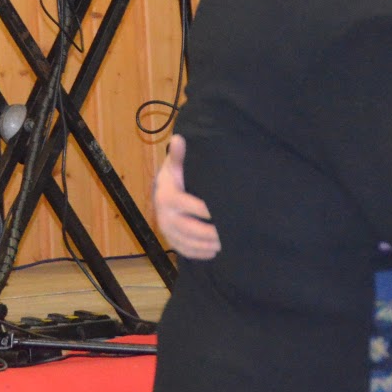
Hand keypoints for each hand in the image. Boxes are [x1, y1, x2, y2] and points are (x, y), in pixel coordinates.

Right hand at [154, 135, 219, 259]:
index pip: (191, 206)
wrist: (161, 191)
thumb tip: (179, 138)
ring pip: (188, 242)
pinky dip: (199, 253)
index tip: (226, 212)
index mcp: (167, 197)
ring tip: (226, 244)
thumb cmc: (175, 176)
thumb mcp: (176, 165)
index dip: (209, 211)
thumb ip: (179, 155)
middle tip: (231, 234)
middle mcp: (164, 216)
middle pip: (190, 229)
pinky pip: (184, 250)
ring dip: (207, 245)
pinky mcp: (169, 240)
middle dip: (211, 234)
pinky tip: (213, 251)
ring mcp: (166, 230)